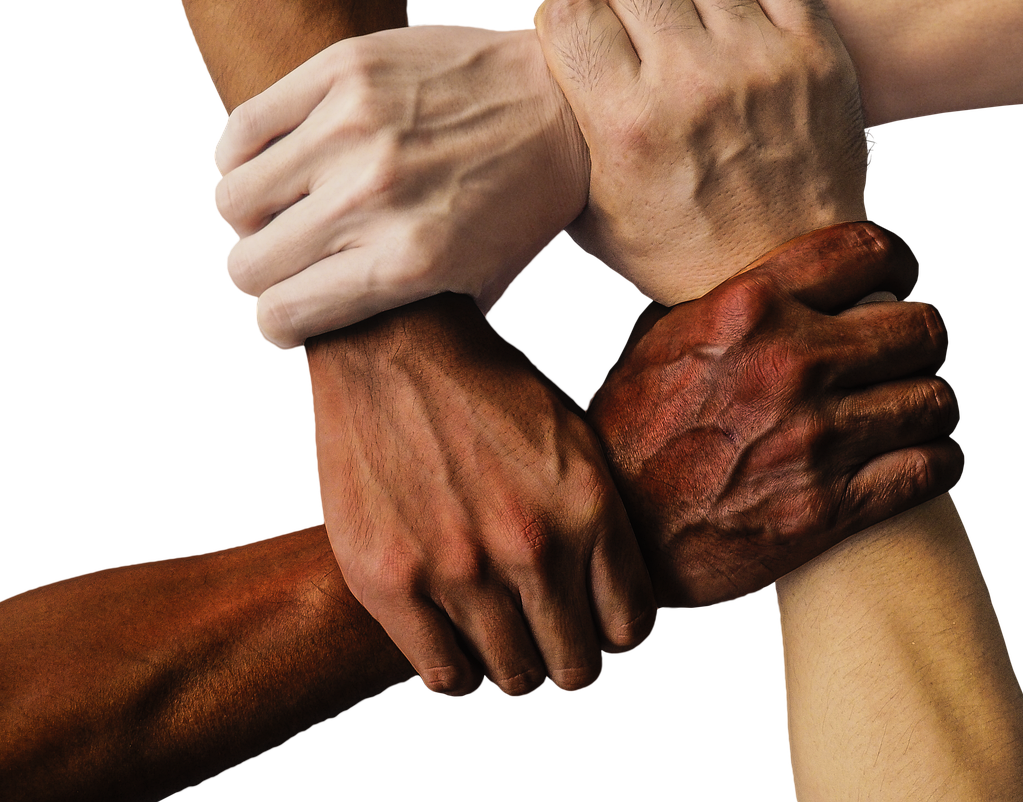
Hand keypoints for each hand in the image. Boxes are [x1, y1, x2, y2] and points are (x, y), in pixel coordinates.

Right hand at [212, 23, 589, 348]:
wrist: (567, 103)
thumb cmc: (525, 197)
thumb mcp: (483, 281)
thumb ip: (414, 322)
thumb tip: (342, 348)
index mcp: (409, 261)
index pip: (284, 314)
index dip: (280, 322)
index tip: (289, 313)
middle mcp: (374, 198)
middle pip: (248, 262)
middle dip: (262, 274)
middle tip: (287, 260)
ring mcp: (354, 128)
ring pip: (232, 198)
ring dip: (251, 215)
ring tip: (283, 209)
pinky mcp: (343, 70)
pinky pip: (244, 126)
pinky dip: (241, 154)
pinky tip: (275, 160)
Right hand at [305, 294, 654, 697]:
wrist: (392, 345)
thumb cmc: (487, 389)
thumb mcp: (574, 436)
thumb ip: (601, 515)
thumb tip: (624, 592)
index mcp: (587, 507)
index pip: (631, 626)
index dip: (614, 630)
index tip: (594, 620)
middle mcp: (531, 545)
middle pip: (576, 664)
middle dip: (569, 656)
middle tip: (548, 635)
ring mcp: (459, 569)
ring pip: (514, 676)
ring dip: (513, 662)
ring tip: (500, 632)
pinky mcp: (391, 582)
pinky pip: (446, 677)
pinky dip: (459, 671)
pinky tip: (457, 641)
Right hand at [533, 0, 871, 305]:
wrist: (790, 276)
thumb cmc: (682, 252)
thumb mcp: (596, 219)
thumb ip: (562, 145)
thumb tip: (530, 89)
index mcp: (627, 125)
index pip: (568, 9)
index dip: (568, 19)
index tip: (582, 41)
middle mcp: (691, 84)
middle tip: (638, 36)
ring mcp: (760, 62)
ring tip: (691, 29)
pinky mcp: (815, 53)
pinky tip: (736, 18)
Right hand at [587, 221, 963, 608]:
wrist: (615, 535)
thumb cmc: (627, 435)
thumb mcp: (655, 342)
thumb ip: (720, 304)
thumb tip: (770, 282)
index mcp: (748, 308)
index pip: (866, 251)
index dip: (900, 262)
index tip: (901, 280)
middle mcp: (790, 363)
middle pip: (921, 328)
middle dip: (922, 341)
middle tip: (907, 356)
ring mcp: (815, 438)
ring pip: (936, 400)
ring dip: (932, 406)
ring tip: (915, 412)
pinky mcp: (830, 507)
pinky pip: (931, 468)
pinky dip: (938, 462)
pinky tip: (921, 459)